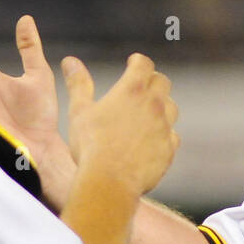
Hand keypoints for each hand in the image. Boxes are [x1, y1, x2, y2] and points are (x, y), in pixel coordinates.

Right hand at [63, 52, 178, 197]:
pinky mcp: (169, 149)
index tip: (133, 63)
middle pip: (162, 82)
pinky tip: (153, 140)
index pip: (144, 64)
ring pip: (172, 107)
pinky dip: (164, 134)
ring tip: (147, 113)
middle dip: (153, 80)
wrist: (109, 182)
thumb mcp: (80, 111)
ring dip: (162, 106)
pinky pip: (172, 136)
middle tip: (142, 86)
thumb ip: (79, 84)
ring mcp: (164, 127)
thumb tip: (70, 61)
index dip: (138, 61)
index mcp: (132, 90)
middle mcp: (153, 105)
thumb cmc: (90, 146)